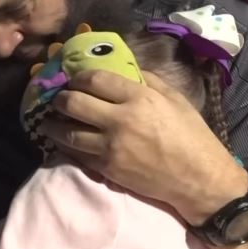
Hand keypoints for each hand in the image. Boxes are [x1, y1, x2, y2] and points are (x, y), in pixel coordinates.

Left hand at [39, 70, 247, 224]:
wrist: (198, 179)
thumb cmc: (191, 135)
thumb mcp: (175, 98)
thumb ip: (147, 80)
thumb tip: (123, 69)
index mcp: (138, 97)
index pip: (94, 80)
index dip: (78, 77)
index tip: (74, 79)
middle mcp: (120, 119)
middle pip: (74, 103)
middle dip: (59, 98)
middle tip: (58, 98)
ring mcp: (111, 146)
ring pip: (67, 132)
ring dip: (53, 125)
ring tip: (49, 121)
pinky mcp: (107, 169)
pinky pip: (76, 154)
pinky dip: (66, 146)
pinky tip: (62, 141)